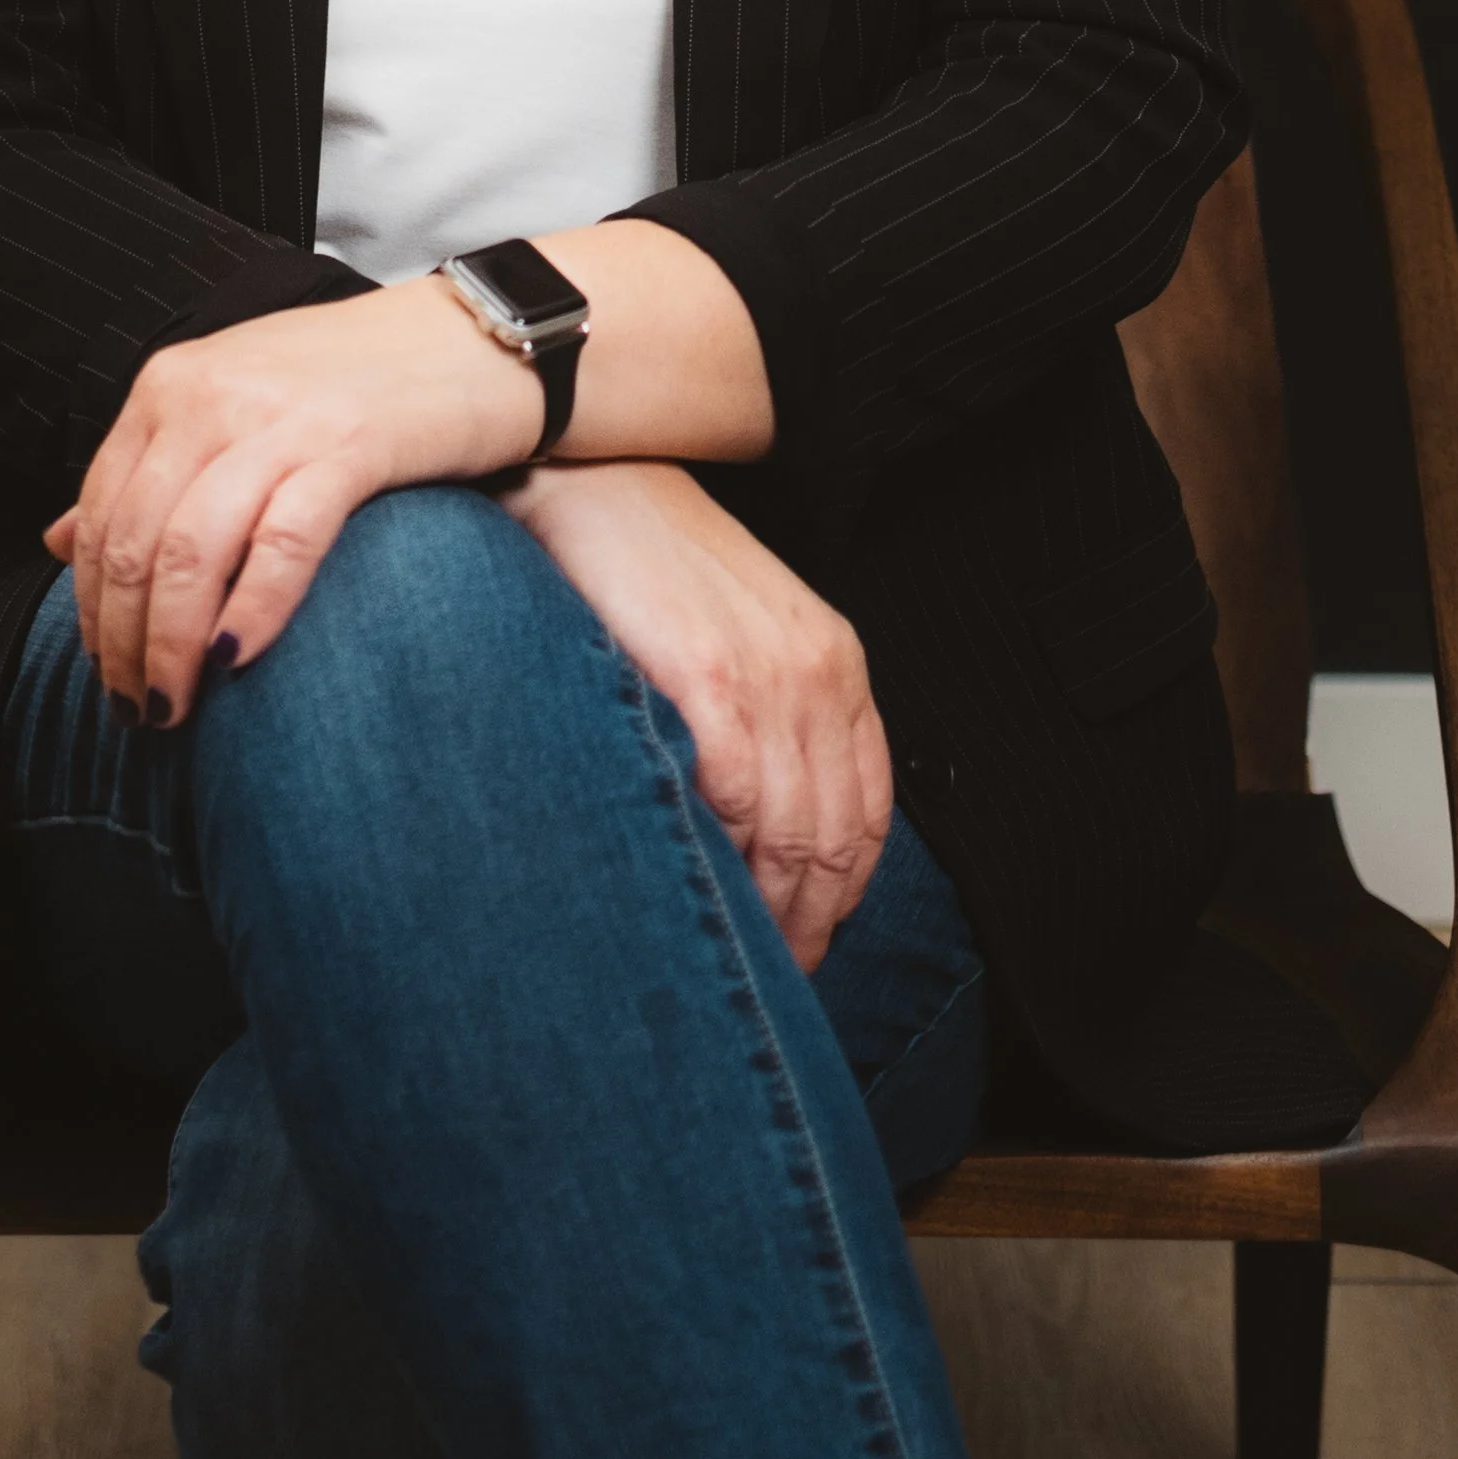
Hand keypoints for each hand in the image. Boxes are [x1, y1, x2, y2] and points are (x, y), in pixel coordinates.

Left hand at [42, 278, 539, 725]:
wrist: (475, 335)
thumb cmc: (353, 382)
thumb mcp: (233, 405)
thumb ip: (149, 467)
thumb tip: (54, 541)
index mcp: (171, 386)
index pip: (98, 515)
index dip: (90, 609)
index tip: (105, 673)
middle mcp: (210, 396)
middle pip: (133, 542)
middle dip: (122, 644)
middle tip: (136, 714)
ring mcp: (279, 417)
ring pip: (189, 551)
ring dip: (170, 646)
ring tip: (177, 708)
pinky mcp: (352, 444)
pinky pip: (280, 541)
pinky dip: (252, 610)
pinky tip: (241, 661)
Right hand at [507, 460, 891, 971]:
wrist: (590, 480)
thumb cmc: (647, 565)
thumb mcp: (739, 632)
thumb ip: (768, 710)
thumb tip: (760, 828)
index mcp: (835, 660)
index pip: (867, 810)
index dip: (842, 893)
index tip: (807, 941)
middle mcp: (819, 671)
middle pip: (838, 837)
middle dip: (811, 921)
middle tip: (775, 978)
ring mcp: (770, 676)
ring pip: (796, 834)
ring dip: (773, 912)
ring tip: (738, 958)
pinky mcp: (711, 682)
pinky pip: (739, 802)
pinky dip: (727, 863)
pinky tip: (701, 895)